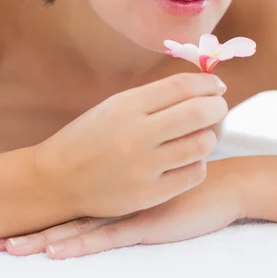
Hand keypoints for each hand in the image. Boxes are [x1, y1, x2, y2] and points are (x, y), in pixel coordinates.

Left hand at [0, 158, 243, 258]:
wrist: (220, 183)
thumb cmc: (182, 179)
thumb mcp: (147, 180)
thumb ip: (125, 181)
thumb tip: (103, 183)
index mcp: (109, 184)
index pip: (64, 199)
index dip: (34, 210)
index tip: (3, 221)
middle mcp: (110, 196)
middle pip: (60, 215)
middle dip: (26, 230)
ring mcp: (124, 210)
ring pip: (74, 229)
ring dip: (40, 241)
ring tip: (9, 249)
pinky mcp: (142, 225)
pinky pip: (104, 238)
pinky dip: (78, 244)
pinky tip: (57, 251)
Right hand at [33, 72, 227, 218]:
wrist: (57, 180)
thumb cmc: (89, 137)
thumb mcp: (114, 107)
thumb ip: (153, 98)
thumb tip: (198, 88)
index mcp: (126, 106)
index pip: (181, 86)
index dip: (206, 82)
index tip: (216, 84)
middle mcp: (137, 134)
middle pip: (198, 112)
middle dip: (217, 105)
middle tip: (219, 106)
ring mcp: (144, 167)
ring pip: (201, 144)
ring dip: (209, 135)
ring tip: (202, 134)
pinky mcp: (149, 195)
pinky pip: (194, 174)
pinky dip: (197, 163)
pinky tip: (188, 159)